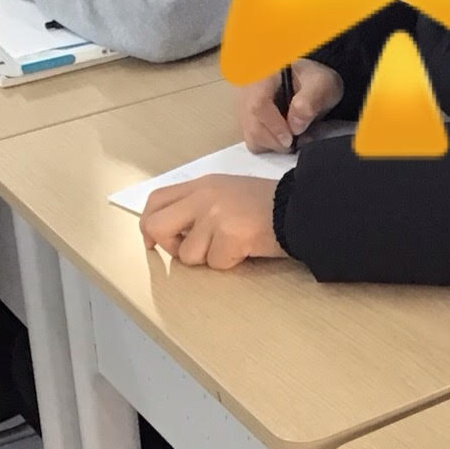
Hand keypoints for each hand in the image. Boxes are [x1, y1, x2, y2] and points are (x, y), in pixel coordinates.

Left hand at [137, 175, 284, 268]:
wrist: (301, 207)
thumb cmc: (267, 205)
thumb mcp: (227, 194)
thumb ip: (198, 207)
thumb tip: (171, 235)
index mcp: (201, 184)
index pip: (156, 201)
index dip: (147, 225)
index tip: (153, 242)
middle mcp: (203, 196)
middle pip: (156, 226)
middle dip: (169, 246)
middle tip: (190, 251)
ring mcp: (215, 215)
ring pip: (188, 254)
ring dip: (209, 258)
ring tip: (232, 244)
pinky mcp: (230, 235)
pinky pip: (216, 263)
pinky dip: (231, 262)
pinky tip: (246, 248)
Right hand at [238, 58, 343, 151]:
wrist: (311, 80)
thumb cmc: (314, 80)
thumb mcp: (320, 85)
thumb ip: (309, 102)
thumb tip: (295, 126)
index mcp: (264, 75)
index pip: (258, 104)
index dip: (273, 126)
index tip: (290, 139)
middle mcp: (248, 89)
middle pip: (251, 124)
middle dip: (275, 140)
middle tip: (294, 142)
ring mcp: (245, 104)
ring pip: (249, 135)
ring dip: (271, 144)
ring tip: (290, 138)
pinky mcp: (248, 118)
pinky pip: (251, 138)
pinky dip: (268, 144)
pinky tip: (282, 136)